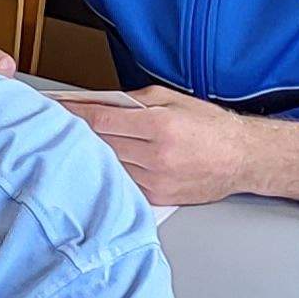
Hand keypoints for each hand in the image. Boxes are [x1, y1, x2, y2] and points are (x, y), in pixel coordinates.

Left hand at [57, 87, 275, 207]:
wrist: (243, 158)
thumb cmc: (210, 125)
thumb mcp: (170, 99)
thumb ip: (131, 100)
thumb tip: (95, 103)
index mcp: (159, 126)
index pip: (101, 120)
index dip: (73, 114)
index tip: (55, 109)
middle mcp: (156, 156)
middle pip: (100, 144)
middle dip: (78, 133)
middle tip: (56, 124)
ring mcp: (157, 180)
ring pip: (109, 165)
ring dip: (91, 155)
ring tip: (74, 144)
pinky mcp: (159, 198)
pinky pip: (123, 184)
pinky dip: (110, 173)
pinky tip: (99, 165)